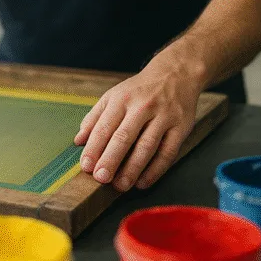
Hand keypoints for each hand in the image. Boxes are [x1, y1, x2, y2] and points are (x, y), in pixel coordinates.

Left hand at [73, 58, 203, 191]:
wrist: (175, 74)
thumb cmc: (139, 90)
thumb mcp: (113, 96)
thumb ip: (94, 118)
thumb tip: (78, 140)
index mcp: (121, 99)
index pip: (104, 127)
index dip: (94, 148)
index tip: (86, 166)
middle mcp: (142, 107)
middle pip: (124, 137)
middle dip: (111, 160)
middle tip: (101, 179)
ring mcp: (164, 117)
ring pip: (147, 146)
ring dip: (133, 169)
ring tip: (121, 185)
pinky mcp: (181, 127)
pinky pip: (168, 152)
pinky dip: (156, 170)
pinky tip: (143, 182)